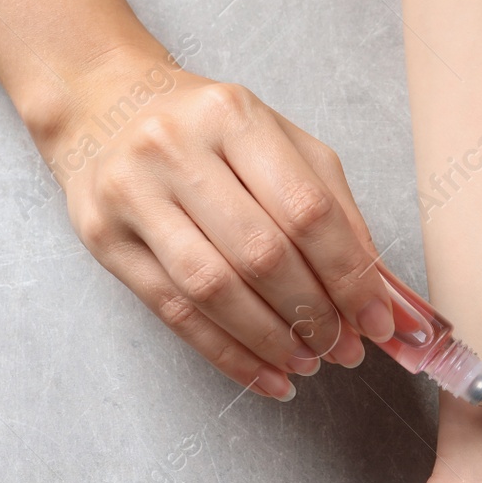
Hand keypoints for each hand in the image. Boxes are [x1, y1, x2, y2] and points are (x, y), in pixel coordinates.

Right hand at [34, 50, 395, 401]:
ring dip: (271, 340)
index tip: (378, 321)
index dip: (349, 276)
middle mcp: (176, 150)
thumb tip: (382, 293)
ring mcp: (133, 194)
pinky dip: (228, 354)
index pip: (307, 211)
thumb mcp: (278, 143)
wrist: (100, 106)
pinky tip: (266, 376)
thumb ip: (335, 209)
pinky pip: (175, 312)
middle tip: (344, 349)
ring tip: (308, 363)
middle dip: (314, 315)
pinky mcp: (104, 239)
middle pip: (261, 254)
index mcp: (232, 116)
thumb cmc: (205, 132)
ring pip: (214, 289)